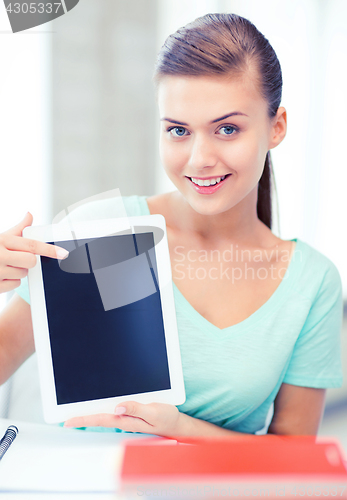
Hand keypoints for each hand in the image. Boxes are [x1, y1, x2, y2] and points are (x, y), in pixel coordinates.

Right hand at [0, 212, 68, 293]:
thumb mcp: (0, 237)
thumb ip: (17, 229)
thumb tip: (30, 214)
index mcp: (2, 240)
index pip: (31, 245)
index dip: (49, 249)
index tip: (63, 253)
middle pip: (30, 262)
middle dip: (27, 262)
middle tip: (16, 259)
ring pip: (23, 274)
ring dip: (17, 272)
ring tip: (3, 267)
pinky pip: (14, 285)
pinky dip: (9, 282)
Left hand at [64, 402, 181, 436]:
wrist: (176, 424)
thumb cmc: (166, 418)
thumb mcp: (154, 412)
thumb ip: (136, 409)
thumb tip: (118, 406)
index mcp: (128, 420)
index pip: (102, 419)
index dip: (84, 419)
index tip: (68, 421)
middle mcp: (125, 419)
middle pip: (99, 418)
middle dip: (82, 417)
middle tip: (66, 418)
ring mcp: (127, 418)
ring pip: (105, 414)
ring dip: (91, 413)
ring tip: (76, 411)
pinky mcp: (131, 414)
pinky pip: (113, 411)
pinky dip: (103, 409)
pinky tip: (99, 406)